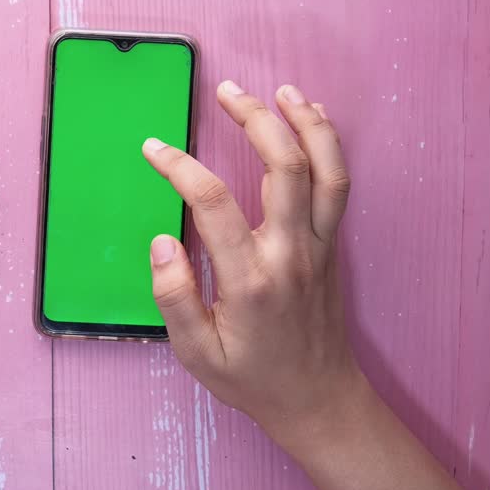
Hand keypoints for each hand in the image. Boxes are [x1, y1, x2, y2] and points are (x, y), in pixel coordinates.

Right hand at [143, 81, 361, 450]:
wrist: (318, 399)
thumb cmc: (252, 379)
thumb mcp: (197, 354)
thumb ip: (174, 298)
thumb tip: (162, 243)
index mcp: (251, 280)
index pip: (213, 204)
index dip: (180, 167)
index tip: (153, 148)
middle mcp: (292, 254)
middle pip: (283, 167)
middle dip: (255, 119)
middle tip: (226, 91)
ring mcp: (319, 246)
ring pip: (324, 168)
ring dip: (304, 122)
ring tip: (279, 90)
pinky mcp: (332, 244)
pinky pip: (336, 183)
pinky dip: (327, 144)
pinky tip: (309, 118)